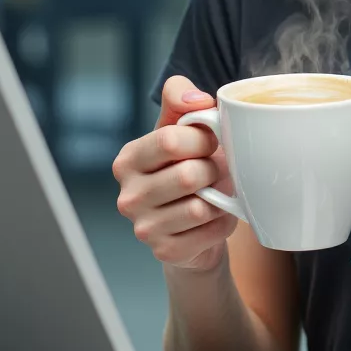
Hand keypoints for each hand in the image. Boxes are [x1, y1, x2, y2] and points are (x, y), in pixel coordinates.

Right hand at [113, 76, 236, 272]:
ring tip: (215, 193)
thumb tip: (198, 100)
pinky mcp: (164, 252)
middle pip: (188, 175)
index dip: (203, 138)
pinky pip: (210, 232)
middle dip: (213, 170)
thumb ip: (181, 98)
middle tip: (214, 172)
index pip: (170, 140)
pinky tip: (215, 217)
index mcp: (128, 160)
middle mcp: (128, 196)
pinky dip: (223, 222)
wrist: (194, 220)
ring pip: (199, 208)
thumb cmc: (188, 164)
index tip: (211, 142)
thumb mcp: (181, 126)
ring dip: (219, 198)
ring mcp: (143, 228)